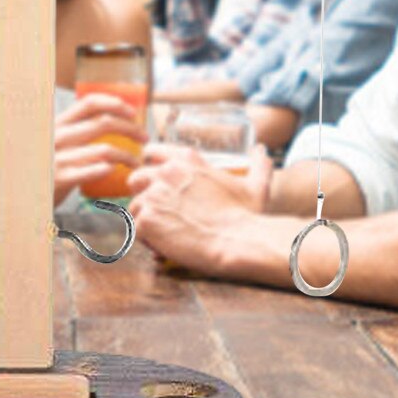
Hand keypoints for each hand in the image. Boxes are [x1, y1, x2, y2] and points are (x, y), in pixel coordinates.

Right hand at [53, 93, 144, 205]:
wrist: (19, 192)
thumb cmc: (45, 165)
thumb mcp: (55, 142)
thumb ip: (75, 131)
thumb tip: (111, 120)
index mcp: (58, 123)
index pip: (90, 103)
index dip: (116, 104)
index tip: (133, 114)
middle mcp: (57, 136)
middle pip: (103, 123)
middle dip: (131, 129)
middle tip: (144, 138)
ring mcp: (58, 157)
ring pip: (104, 150)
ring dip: (128, 155)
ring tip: (136, 162)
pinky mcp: (60, 178)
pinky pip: (92, 171)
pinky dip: (110, 169)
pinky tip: (117, 171)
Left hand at [127, 145, 260, 271]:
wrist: (239, 242)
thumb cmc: (247, 216)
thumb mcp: (255, 186)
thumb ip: (258, 165)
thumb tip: (262, 149)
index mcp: (185, 160)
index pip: (151, 152)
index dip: (151, 167)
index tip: (157, 182)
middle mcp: (164, 173)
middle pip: (136, 179)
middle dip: (144, 194)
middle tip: (160, 212)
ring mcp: (153, 197)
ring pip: (135, 207)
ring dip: (148, 220)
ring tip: (167, 233)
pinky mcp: (146, 221)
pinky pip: (137, 230)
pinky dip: (149, 240)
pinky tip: (167, 247)